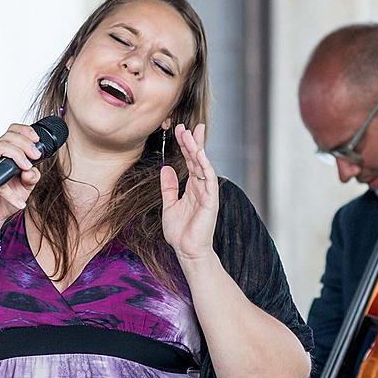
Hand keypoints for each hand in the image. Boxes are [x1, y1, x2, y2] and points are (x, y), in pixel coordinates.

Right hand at [0, 123, 41, 234]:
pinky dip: (10, 191)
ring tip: (27, 169)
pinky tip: (19, 201)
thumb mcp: (27, 186)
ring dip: (18, 156)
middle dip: (25, 144)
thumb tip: (32, 171)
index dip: (24, 131)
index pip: (11, 132)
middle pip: (7, 137)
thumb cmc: (7, 199)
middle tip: (36, 155)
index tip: (36, 139)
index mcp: (4, 154)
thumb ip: (32, 176)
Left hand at [160, 123, 218, 262]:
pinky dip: (205, 166)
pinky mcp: (211, 200)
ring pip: (203, 166)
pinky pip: (209, 179)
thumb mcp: (169, 205)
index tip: (179, 130)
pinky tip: (200, 154)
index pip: (190, 162)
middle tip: (185, 126)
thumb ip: (168, 187)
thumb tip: (166, 168)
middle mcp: (201, 187)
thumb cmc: (180, 233)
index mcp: (192, 188)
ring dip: (197, 149)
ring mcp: (207, 193)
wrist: (187, 251)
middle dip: (192, 142)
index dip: (185, 146)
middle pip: (198, 159)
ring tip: (190, 134)